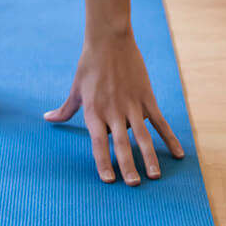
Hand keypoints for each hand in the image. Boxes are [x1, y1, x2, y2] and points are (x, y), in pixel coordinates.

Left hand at [43, 29, 185, 184]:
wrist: (109, 40)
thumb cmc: (89, 64)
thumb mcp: (75, 89)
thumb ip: (65, 110)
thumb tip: (48, 120)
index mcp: (94, 112)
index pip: (98, 144)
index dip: (103, 162)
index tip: (108, 180)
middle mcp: (113, 111)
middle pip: (121, 144)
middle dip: (127, 166)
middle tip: (133, 185)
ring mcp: (132, 105)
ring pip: (142, 136)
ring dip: (149, 157)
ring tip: (154, 176)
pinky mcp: (147, 97)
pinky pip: (160, 122)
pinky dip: (169, 138)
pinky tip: (177, 154)